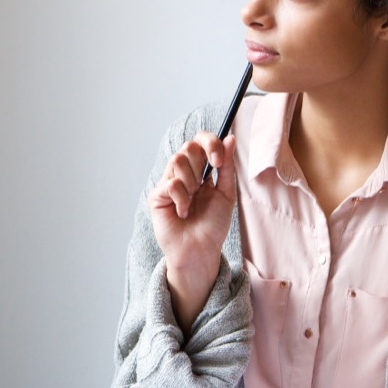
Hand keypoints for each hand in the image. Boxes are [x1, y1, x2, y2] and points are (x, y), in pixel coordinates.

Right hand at [147, 132, 236, 328]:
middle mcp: (183, 173)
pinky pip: (171, 184)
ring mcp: (168, 183)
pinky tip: (184, 212)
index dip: (210, 142)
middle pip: (188, 146)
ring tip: (194, 200)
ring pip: (177, 160)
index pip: (200, 141)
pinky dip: (183, 198)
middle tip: (207, 180)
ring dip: (192, 181)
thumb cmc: (213, 224)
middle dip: (202, 159)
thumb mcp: (226, 192)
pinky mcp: (157, 196)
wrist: (201, 250)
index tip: (219, 160)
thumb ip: (227, 166)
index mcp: (200, 170)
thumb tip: (230, 138)